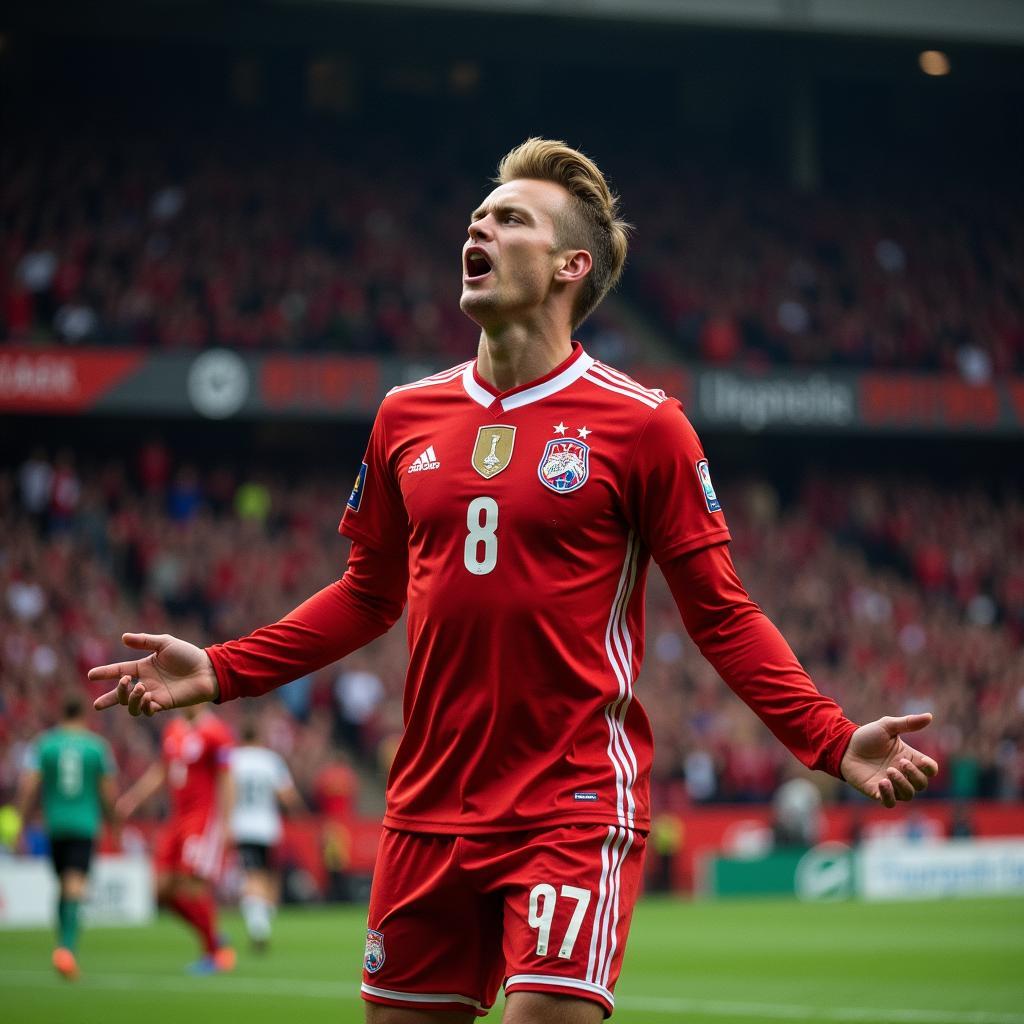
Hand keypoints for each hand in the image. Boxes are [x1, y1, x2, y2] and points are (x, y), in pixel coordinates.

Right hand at [90, 632, 218, 716]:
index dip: (104, 673)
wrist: (208, 669)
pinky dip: (143, 705)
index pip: (119, 671)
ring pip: (131, 705)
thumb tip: (123, 638)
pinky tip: (148, 696)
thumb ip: (145, 641)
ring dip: (130, 698)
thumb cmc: (188, 655)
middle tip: (116, 690)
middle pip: (120, 694)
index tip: (90, 675)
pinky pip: (146, 710)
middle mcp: (146, 682)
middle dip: (111, 697)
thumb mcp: (165, 643)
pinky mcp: (163, 704)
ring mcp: (154, 695)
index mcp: (144, 667)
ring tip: (139, 688)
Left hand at [840, 713, 938, 807]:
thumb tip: (930, 716)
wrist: (844, 746)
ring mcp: (891, 784)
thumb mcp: (887, 726)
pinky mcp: (877, 792)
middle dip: (915, 775)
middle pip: (922, 784)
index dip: (930, 768)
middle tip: (900, 762)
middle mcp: (903, 774)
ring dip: (902, 784)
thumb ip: (908, 723)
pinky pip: (890, 803)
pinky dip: (889, 796)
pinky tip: (882, 783)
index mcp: (910, 758)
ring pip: (908, 794)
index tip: (922, 761)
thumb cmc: (867, 736)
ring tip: (889, 771)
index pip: (930, 769)